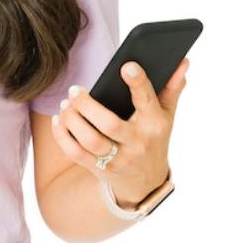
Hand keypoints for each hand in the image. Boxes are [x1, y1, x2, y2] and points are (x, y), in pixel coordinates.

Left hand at [50, 57, 188, 207]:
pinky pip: (75, 153)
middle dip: (86, 104)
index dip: (138, 83)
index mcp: (155, 124)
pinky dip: (62, 136)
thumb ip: (171, 87)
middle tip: (75, 90)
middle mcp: (137, 143)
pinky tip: (60, 120)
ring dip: (72, 119)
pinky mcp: (100, 170)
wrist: (146, 181)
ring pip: (90, 140)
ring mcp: (118, 159)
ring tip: (65, 104)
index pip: (147, 101)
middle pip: (109, 124)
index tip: (126, 65)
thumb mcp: (166, 114)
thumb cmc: (154, 138)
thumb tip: (182, 61)